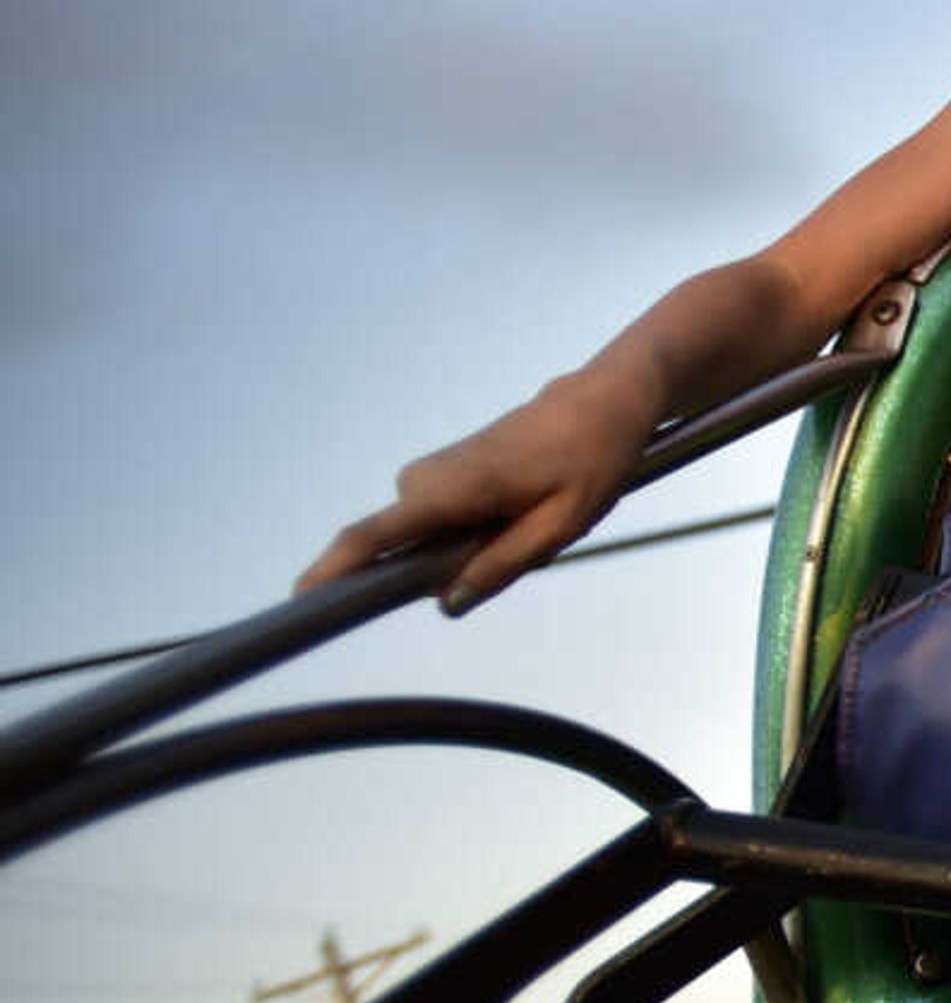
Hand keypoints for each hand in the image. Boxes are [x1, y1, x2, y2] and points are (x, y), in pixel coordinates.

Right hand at [297, 370, 657, 610]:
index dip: (335, 568)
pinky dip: (468, 533)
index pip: (376, 534)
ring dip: (469, 548)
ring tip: (532, 515)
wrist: (599, 401)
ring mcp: (431, 473)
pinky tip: (520, 509)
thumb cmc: (589, 460)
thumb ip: (503, 564)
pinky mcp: (441, 473)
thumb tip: (446, 602)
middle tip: (523, 538)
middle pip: (404, 548)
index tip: (299, 597)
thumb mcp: (561, 524)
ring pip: (427, 538)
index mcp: (455, 490)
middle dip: (447, 569)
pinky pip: (436, 522)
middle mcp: (427, 479)